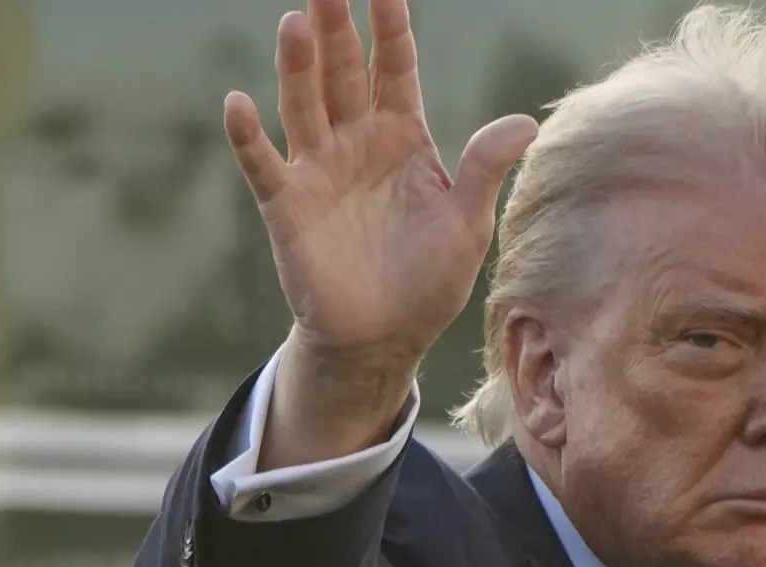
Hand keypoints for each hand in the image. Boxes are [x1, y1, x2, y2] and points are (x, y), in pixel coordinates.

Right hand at [223, 0, 537, 465]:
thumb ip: (485, 168)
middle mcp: (356, 141)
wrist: (386, 335)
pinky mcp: (287, 205)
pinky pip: (264, 164)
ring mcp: (318, 169)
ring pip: (304, 104)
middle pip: (343, 71)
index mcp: (403, 135)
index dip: (391, 27)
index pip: (395, 67)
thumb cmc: (430, 277)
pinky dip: (249, 136)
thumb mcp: (468, 223)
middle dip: (337, 28)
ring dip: (297, 66)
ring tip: (297, 22)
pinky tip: (239, 103)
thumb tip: (526, 122)